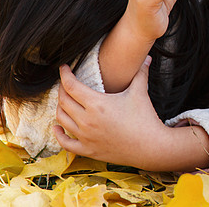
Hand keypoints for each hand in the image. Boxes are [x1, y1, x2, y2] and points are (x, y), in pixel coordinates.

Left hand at [54, 58, 208, 170]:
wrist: (150, 146)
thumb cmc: (145, 118)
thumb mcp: (140, 93)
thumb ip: (140, 73)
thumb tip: (146, 57)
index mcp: (97, 104)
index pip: (71, 86)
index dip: (65, 75)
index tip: (64, 68)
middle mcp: (87, 120)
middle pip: (63, 101)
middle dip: (61, 89)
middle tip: (65, 83)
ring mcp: (85, 136)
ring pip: (61, 119)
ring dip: (60, 108)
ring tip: (64, 100)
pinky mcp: (87, 150)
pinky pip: (65, 142)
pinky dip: (58, 133)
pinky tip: (57, 127)